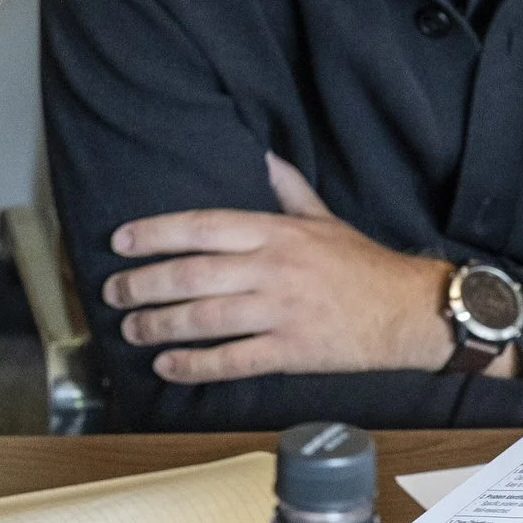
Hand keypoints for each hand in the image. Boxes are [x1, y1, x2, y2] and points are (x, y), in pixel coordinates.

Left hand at [102, 154, 478, 381]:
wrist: (409, 310)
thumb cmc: (363, 265)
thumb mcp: (324, 218)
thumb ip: (287, 188)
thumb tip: (263, 155)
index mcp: (277, 233)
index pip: (204, 227)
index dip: (157, 233)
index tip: (122, 242)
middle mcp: (273, 269)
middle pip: (193, 274)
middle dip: (145, 285)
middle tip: (113, 293)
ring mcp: (281, 312)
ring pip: (205, 318)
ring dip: (160, 326)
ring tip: (131, 330)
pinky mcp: (292, 351)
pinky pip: (232, 359)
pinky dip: (195, 365)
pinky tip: (168, 367)